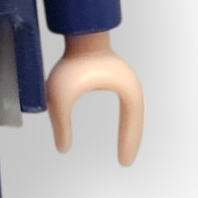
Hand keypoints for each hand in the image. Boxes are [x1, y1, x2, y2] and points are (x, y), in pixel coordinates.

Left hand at [45, 32, 143, 165]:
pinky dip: (123, 119)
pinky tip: (117, 129)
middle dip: (131, 140)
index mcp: (128, 90)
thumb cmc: (72, 61)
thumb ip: (61, 123)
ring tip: (125, 150)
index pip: (133, 123)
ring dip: (129, 130)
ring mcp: (124, 80)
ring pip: (132, 112)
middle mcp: (131, 85)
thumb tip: (62, 149)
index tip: (124, 162)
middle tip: (125, 162)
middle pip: (136, 120)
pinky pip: (124, 104)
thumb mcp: (61, 96)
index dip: (129, 142)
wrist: (77, 34)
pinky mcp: (115, 77)